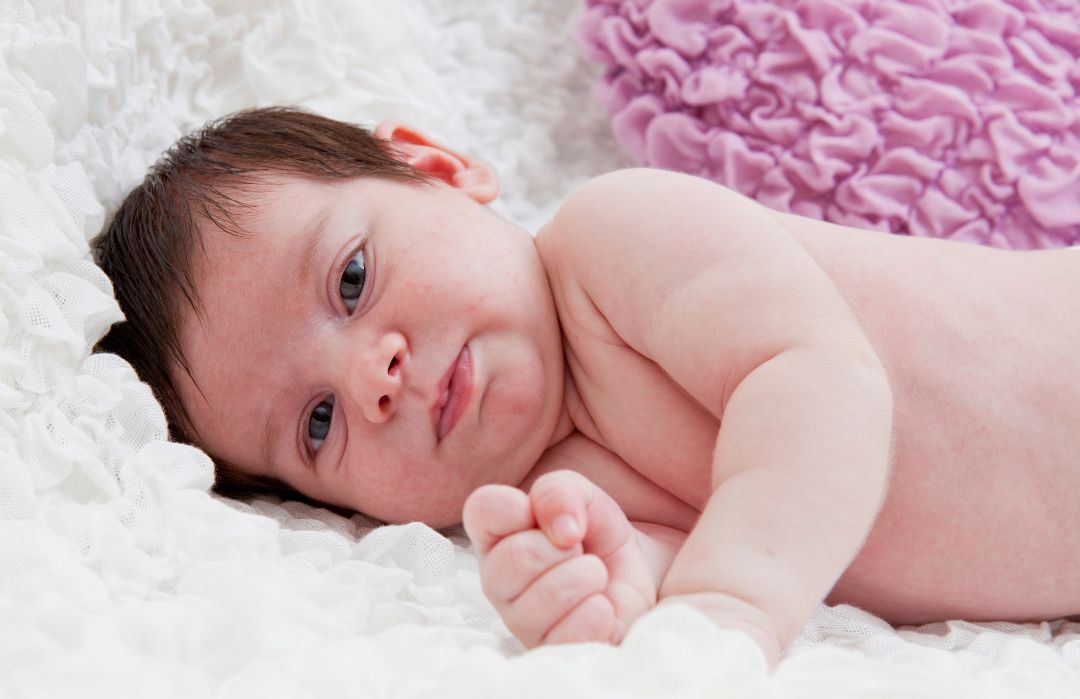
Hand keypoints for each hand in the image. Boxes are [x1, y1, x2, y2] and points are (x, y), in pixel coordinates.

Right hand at [463, 469, 655, 646]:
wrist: (635, 571)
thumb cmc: (594, 532)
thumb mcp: (581, 495)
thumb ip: (559, 492)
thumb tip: (563, 531)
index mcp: (495, 535)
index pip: (482, 510)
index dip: (517, 507)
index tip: (543, 516)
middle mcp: (497, 580)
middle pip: (516, 556)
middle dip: (564, 546)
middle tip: (578, 549)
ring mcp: (520, 621)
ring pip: (547, 595)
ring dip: (587, 576)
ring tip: (594, 575)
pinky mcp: (550, 651)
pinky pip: (570, 634)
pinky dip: (598, 611)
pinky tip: (600, 605)